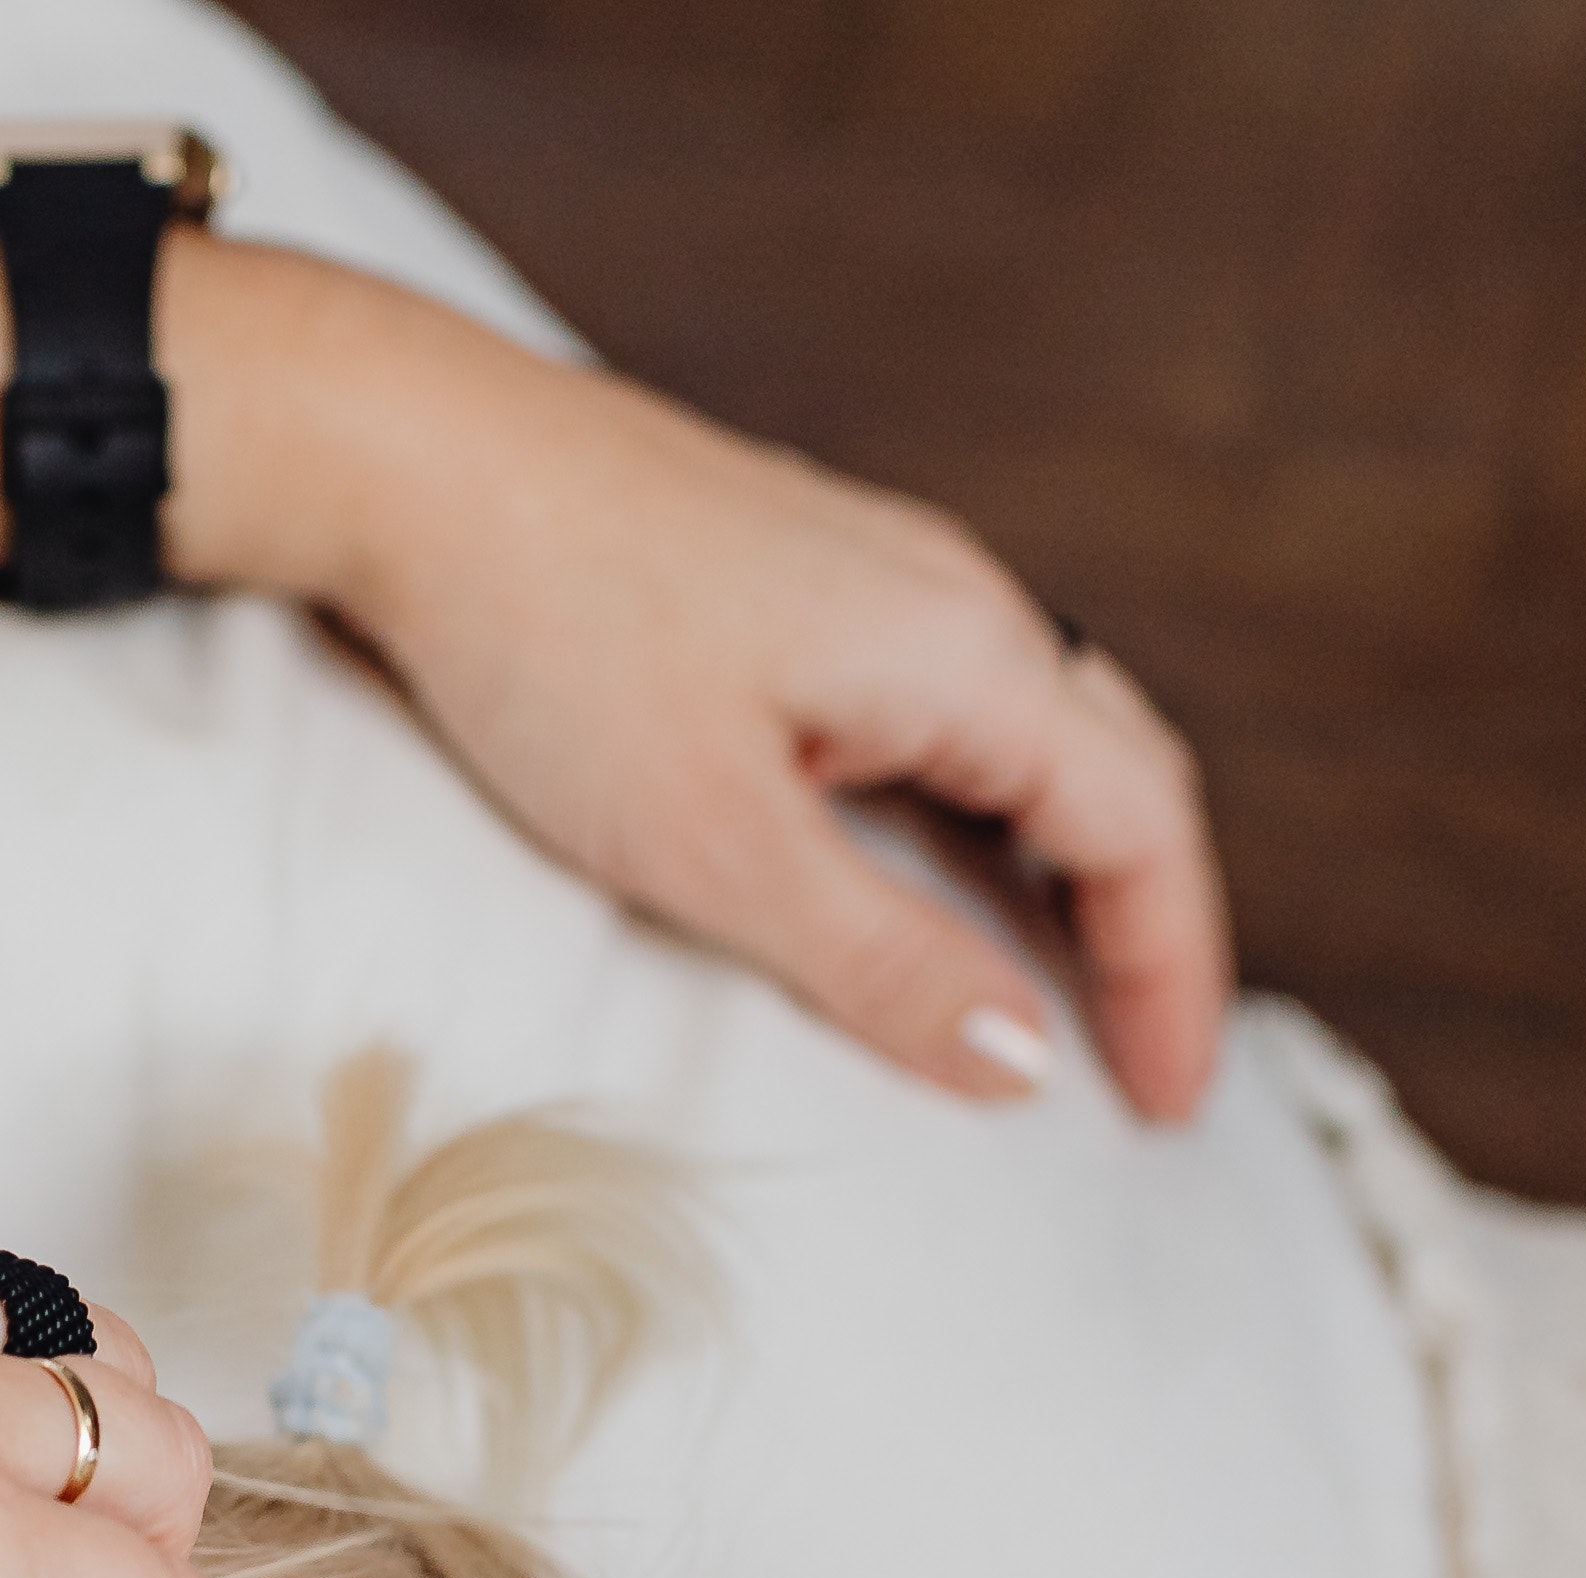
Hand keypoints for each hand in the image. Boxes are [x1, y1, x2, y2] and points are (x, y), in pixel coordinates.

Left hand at [191, 257, 1229, 1120]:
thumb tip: (1020, 1061)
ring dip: (1070, 869)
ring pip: (1039, 738)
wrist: (412, 461)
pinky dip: (983, 815)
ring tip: (1062, 997)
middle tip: (1141, 1071)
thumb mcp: (719, 848)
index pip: (1141, 830)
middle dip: (1146, 929)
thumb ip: (881, 963)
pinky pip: (949, 711)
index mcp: (970, 654)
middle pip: (1118, 775)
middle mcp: (956, 599)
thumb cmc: (550, 635)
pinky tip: (935, 879)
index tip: (1167, 1107)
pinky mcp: (804, 583)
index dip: (1173, 976)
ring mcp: (881, 580)